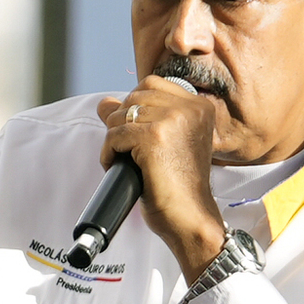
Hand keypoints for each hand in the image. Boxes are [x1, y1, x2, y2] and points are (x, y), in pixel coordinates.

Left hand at [96, 76, 227, 276]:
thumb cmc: (179, 188)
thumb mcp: (164, 145)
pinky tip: (117, 167)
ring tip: (123, 161)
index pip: (151, 85)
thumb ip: (140, 118)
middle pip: (134, 97)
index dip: (134, 106)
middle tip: (127, 151)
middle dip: (121, 123)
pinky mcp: (154, 137)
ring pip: (121, 115)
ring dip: (114, 139)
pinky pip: (114, 135)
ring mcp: (173, 121)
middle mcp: (190, 108)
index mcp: (200, 106)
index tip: (136, 134)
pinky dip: (109, 153)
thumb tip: (103, 103)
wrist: (191, 218)